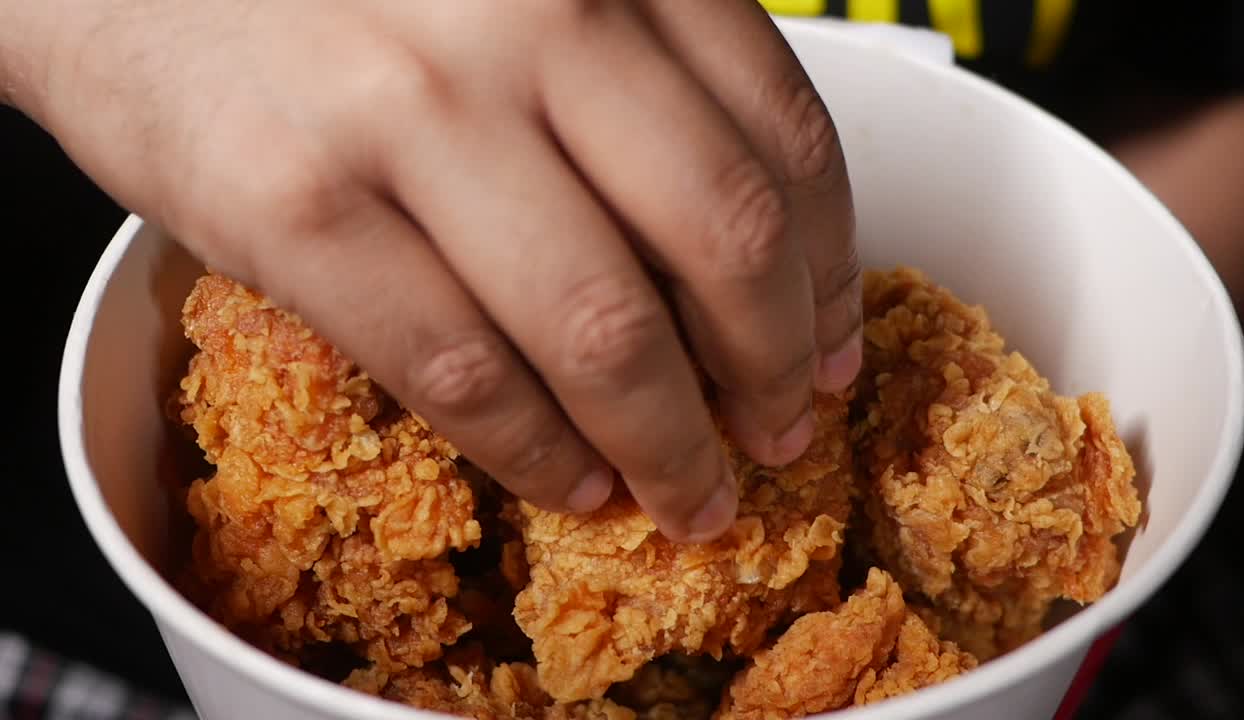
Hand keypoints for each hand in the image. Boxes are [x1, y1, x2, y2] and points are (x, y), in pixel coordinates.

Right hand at [15, 0, 860, 540]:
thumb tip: (746, 263)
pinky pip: (465, 371)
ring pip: (604, 328)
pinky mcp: (296, 203)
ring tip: (689, 493)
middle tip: (779, 434)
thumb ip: (636, 85)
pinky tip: (573, 478)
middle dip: (773, 371)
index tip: (830, 348)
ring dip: (668, 443)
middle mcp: (529, 14)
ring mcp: (410, 107)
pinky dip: (540, 452)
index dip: (828, 273)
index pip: (782, 139)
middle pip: (719, 240)